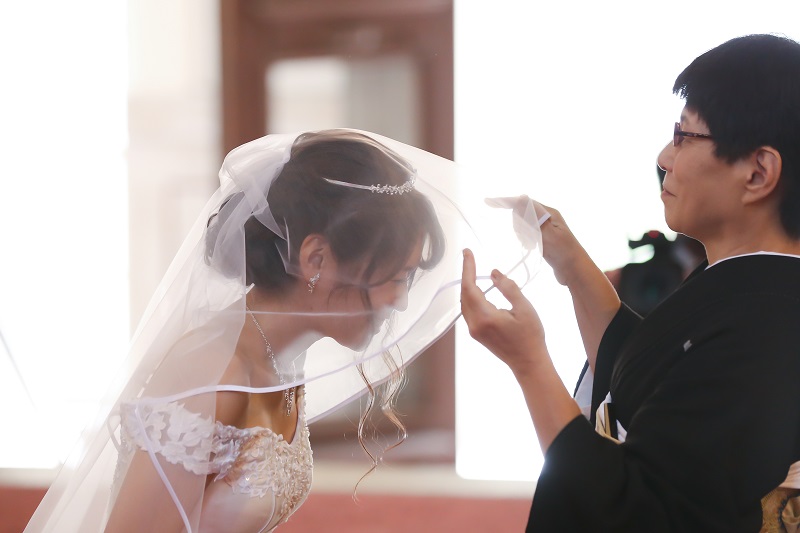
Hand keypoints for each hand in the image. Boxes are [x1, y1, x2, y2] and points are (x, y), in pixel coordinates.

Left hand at [460, 248, 547, 375]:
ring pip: (465, 303)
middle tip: (469, 256)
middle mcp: (474, 324)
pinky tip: (478, 290)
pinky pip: (469, 311)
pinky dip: (471, 297)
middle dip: (466, 274)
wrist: (529, 363)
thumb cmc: (531, 336)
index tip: (467, 252)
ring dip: (468, 286)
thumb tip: (493, 273)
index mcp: (485, 317)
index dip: (467, 268)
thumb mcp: (524, 308)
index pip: (470, 287)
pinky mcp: (476, 334)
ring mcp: (473, 331)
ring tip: (473, 270)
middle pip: (464, 294)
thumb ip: (508, 288)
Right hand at [485, 196, 583, 286]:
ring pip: (524, 225)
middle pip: (522, 213)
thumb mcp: (547, 233)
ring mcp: (545, 228)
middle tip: (527, 239)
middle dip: (519, 224)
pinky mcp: (544, 238)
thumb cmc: (563, 251)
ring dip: (523, 234)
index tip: (488, 202)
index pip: (524, 203)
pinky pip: (528, 234)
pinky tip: (531, 247)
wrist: (575, 271)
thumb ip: (533, 217)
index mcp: (549, 213)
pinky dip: (526, 239)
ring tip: (531, 245)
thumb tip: (521, 198)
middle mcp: (547, 218)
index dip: (506, 202)